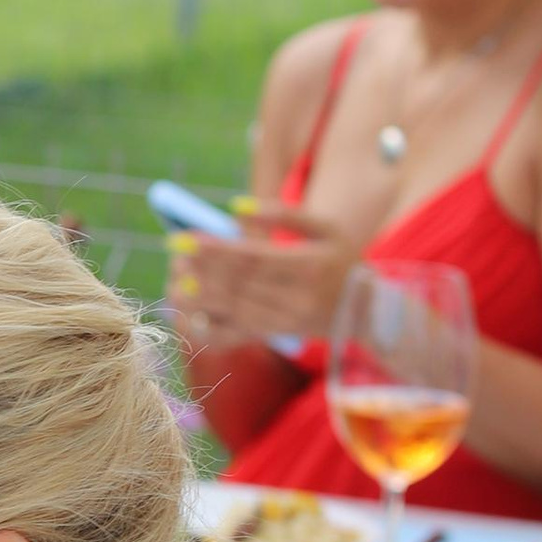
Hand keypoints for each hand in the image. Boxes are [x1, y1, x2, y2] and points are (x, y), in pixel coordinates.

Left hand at [167, 208, 356, 354]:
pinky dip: (213, 325)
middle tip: (174, 255)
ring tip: (174, 282)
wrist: (367, 310)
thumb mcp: (326, 228)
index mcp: (310, 264)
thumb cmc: (343, 260)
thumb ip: (285, 213)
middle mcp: (298, 296)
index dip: (216, 248)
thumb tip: (235, 207)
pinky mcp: (278, 335)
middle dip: (203, 269)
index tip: (185, 237)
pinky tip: (191, 314)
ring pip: (235, 309)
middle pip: (240, 283)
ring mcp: (287, 320)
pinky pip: (240, 333)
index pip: (254, 256)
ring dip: (201, 297)